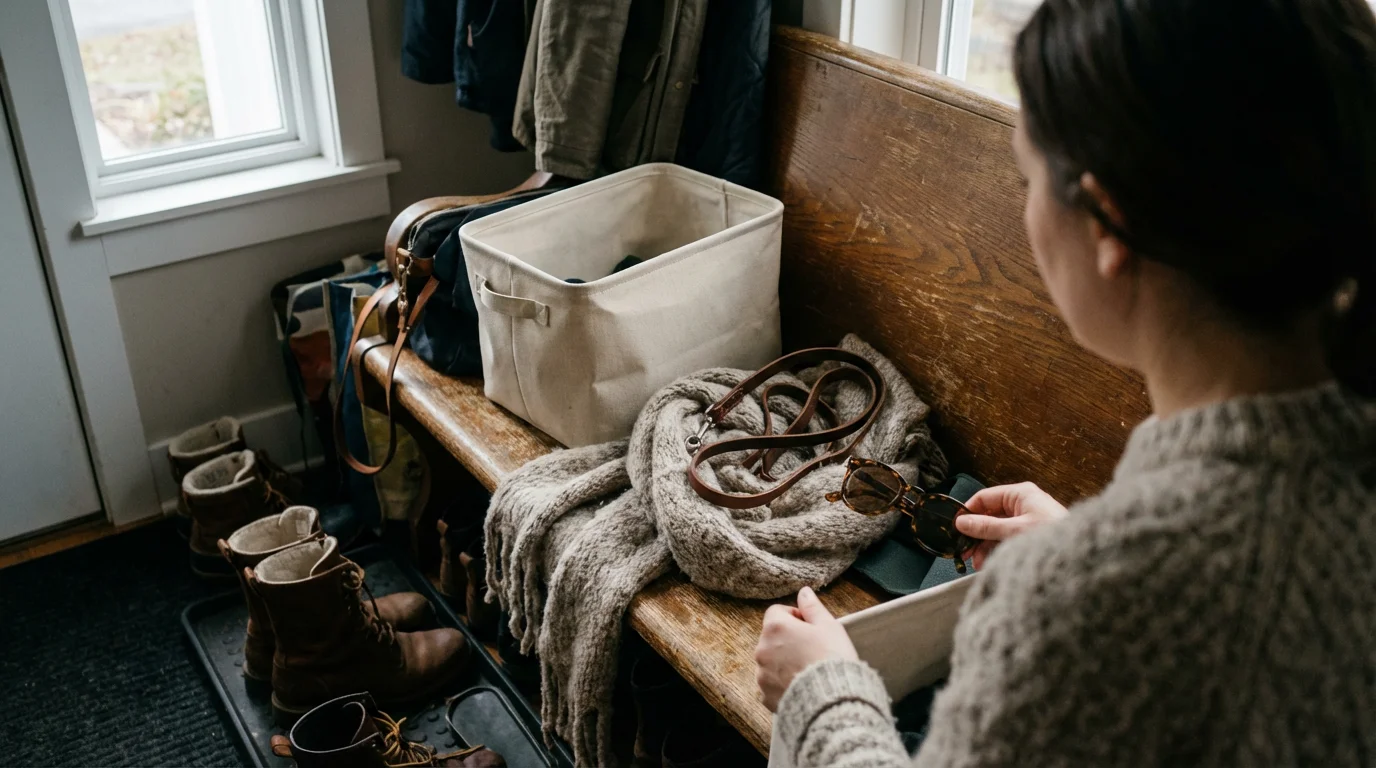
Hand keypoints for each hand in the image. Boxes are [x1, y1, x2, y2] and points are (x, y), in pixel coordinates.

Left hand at [755, 586, 858, 711]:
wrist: (832, 701)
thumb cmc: (832, 659)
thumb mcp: (828, 626)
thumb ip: (812, 607)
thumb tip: (803, 592)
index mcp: (775, 628)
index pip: (776, 612)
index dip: (795, 617)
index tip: (810, 627)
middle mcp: (762, 649)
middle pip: (772, 638)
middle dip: (789, 640)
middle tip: (813, 649)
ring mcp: (762, 675)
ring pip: (771, 662)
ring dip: (784, 662)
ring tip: (809, 670)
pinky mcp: (766, 696)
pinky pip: (772, 685)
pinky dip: (783, 684)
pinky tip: (802, 687)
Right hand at [955, 482, 1067, 568]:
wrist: (1083, 555)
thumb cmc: (1054, 536)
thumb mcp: (1014, 531)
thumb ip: (986, 527)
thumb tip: (962, 522)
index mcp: (1020, 494)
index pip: (984, 498)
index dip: (968, 512)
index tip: (955, 527)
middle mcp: (1023, 504)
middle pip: (990, 515)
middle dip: (976, 534)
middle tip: (964, 551)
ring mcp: (1028, 519)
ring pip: (998, 529)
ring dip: (985, 546)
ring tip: (978, 563)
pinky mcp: (1032, 534)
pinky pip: (1008, 539)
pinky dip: (997, 549)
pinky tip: (991, 562)